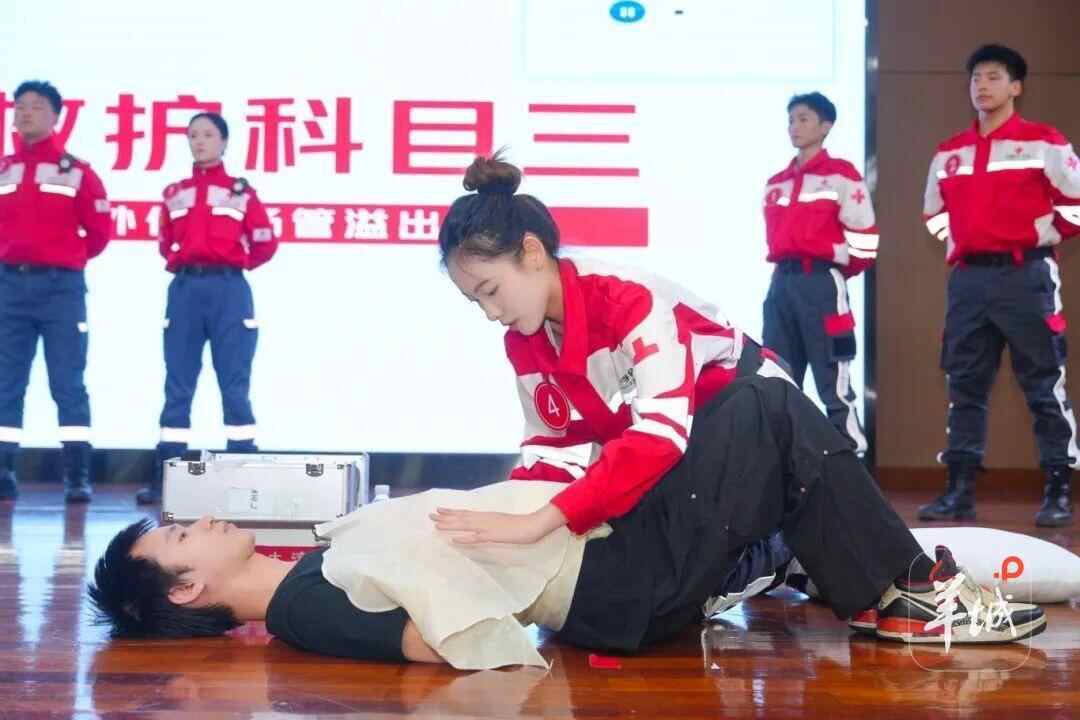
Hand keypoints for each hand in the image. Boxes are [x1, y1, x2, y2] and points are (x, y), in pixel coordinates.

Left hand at [430, 503, 566, 544]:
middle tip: (430, 515)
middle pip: (462, 517)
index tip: (439, 510)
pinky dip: (464, 538)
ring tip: (436, 524)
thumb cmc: (522, 524)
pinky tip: (454, 539)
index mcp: (487, 515)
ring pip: (465, 525)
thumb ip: (493, 523)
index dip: (452, 512)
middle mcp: (485, 519)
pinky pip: (476, 537)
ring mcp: (488, 527)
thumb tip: (484, 527)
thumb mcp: (504, 522)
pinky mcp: (493, 535)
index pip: (466, 513)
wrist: (533, 525)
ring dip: (450, 525)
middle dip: (445, 517)